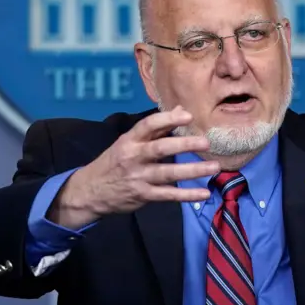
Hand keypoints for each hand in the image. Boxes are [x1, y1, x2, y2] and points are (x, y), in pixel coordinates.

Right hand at [48, 106, 219, 228]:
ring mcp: (139, 177)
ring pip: (168, 173)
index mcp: (130, 139)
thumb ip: (157, 127)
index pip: (148, 125)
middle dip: (184, 144)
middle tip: (206, 142)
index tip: (188, 116)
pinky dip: (187, 195)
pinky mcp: (143, 195)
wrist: (90, 191)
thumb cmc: (115, 161)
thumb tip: (182, 109)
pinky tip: (204, 193)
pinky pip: (168, 195)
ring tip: (214, 167)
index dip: (168, 119)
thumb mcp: (129, 141)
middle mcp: (134, 157)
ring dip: (193, 170)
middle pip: (160, 148)